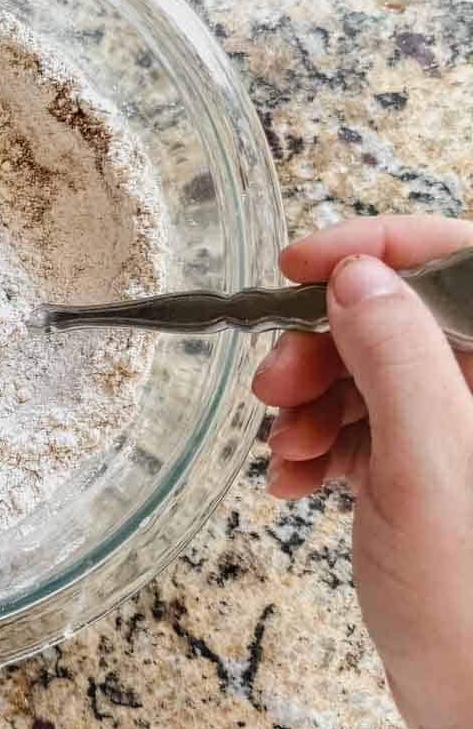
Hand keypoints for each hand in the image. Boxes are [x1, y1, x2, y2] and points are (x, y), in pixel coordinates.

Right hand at [252, 216, 472, 728]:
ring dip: (312, 400)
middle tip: (274, 382)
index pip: (459, 262)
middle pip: (403, 318)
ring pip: (375, 372)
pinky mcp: (432, 473)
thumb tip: (358, 272)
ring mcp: (461, 434)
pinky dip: (320, 443)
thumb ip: (399, 358)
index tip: (301, 265)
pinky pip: (366, 426)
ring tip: (283, 450)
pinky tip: (291, 481)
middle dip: (325, 343)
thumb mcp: (428, 466)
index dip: (381, 247)